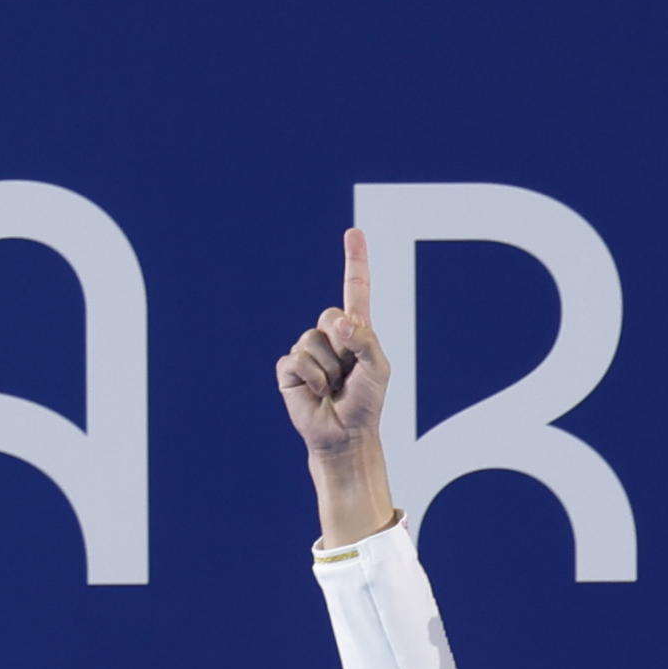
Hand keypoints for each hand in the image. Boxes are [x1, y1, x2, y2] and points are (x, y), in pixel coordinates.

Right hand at [277, 229, 398, 543]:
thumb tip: (337, 322)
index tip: (353, 232)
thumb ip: (365, 340)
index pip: (355, 290)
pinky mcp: (289, 370)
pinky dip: (312, 379)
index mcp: (355, 331)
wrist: (345, 436)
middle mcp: (329, 336)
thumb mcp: (378, 368)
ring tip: (334, 388)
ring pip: (312, 341)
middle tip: (348, 373)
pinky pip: (297, 360)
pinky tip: (317, 394)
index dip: (354, 261)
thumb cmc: (366, 403)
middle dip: (342, 344)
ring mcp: (307, 351)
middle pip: (330, 315)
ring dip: (329, 369)